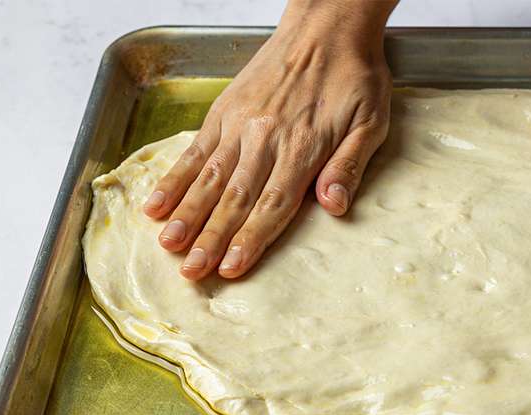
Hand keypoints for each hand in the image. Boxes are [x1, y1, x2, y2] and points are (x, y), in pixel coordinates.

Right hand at [143, 0, 395, 280]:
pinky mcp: (224, 111)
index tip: (231, 268)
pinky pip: (195, 149)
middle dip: (211, 239)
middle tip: (191, 272)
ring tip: (166, 244)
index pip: (273, 204)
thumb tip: (334, 207)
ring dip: (186, 214)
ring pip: (209, 177)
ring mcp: (239, 123)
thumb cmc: (355, 78)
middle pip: (234, 198)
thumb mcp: (372, 124)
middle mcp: (264, 138)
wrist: (327, 27)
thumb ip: (349, 166)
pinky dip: (175, 177)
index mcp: (301, 147)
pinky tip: (158, 202)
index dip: (250, 238)